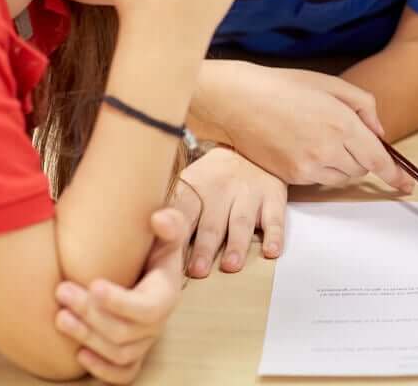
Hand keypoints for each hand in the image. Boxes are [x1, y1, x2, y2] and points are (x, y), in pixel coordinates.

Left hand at [53, 207, 187, 382]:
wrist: (152, 266)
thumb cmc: (157, 247)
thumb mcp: (168, 231)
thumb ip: (169, 223)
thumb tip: (158, 219)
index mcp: (166, 294)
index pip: (147, 309)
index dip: (120, 303)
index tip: (94, 285)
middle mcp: (158, 322)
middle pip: (124, 332)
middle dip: (90, 315)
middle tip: (62, 291)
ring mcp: (145, 340)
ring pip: (119, 353)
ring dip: (87, 338)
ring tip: (60, 317)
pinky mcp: (132, 352)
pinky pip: (123, 373)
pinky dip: (102, 370)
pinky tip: (79, 355)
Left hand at [170, 145, 286, 276]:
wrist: (249, 146)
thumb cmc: (211, 179)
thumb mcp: (189, 186)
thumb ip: (171, 213)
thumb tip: (142, 244)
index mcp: (195, 188)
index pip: (182, 211)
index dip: (174, 229)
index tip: (167, 250)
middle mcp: (222, 189)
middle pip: (212, 222)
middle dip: (205, 247)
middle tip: (198, 271)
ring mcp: (249, 193)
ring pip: (241, 221)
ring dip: (236, 245)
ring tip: (230, 266)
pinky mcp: (273, 197)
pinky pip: (275, 218)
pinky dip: (274, 235)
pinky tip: (271, 251)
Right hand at [196, 61, 414, 192]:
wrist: (239, 101)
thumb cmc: (285, 87)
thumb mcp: (331, 85)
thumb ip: (364, 107)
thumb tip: (379, 134)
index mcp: (341, 122)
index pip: (378, 159)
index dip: (395, 175)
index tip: (407, 185)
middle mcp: (328, 148)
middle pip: (362, 169)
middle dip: (364, 158)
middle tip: (347, 138)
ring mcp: (308, 166)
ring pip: (342, 178)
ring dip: (344, 166)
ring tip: (324, 140)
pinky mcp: (292, 177)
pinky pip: (320, 181)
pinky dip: (323, 170)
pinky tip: (308, 148)